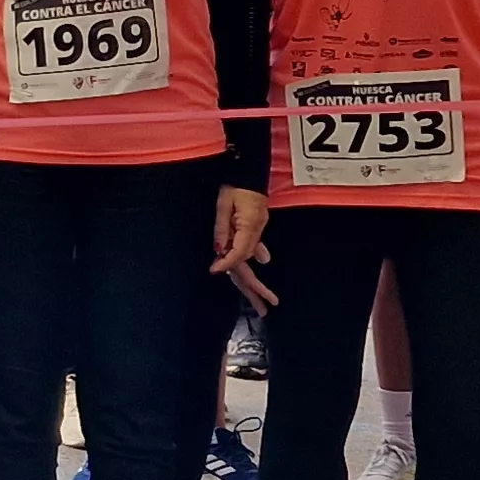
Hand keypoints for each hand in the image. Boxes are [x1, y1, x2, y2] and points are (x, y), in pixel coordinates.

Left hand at [210, 187, 276, 310]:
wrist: (248, 171)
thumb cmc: (234, 186)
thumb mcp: (223, 206)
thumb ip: (221, 230)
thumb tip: (219, 252)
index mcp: (249, 227)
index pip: (238, 253)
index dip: (226, 264)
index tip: (215, 270)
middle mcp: (256, 232)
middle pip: (252, 264)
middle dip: (257, 288)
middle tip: (264, 309)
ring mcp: (257, 230)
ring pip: (252, 259)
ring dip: (256, 279)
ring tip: (263, 301)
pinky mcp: (255, 227)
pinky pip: (253, 247)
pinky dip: (253, 258)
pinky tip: (262, 266)